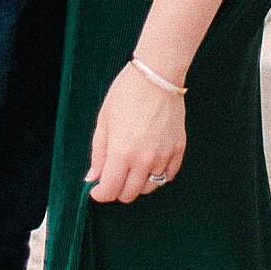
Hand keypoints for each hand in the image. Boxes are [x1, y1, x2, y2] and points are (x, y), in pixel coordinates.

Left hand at [85, 62, 185, 203]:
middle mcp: (144, 160)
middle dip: (117, 189)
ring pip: (150, 187)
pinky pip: (168, 176)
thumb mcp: (104, 120)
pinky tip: (150, 161)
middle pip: (129, 194)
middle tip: (113, 174)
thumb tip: (93, 177)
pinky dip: (157, 174)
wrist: (156, 75)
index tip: (97, 189)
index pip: (110, 190)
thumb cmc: (126, 93)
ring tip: (131, 165)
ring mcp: (163, 156)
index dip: (100, 194)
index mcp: (122, 152)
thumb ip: (98, 152)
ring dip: (137, 183)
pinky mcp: (178, 150)